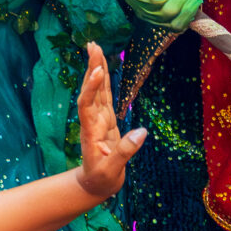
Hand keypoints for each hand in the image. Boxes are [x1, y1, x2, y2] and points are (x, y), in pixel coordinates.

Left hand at [74, 40, 145, 201]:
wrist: (94, 185)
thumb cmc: (101, 180)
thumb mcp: (111, 171)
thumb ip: (124, 152)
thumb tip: (142, 132)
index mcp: (91, 132)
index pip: (88, 105)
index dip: (92, 88)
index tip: (96, 71)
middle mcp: (92, 121)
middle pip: (91, 91)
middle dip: (92, 68)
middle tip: (93, 46)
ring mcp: (99, 119)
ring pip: (97, 90)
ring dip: (96, 68)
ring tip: (95, 47)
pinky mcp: (106, 120)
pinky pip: (105, 96)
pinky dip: (104, 80)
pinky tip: (102, 65)